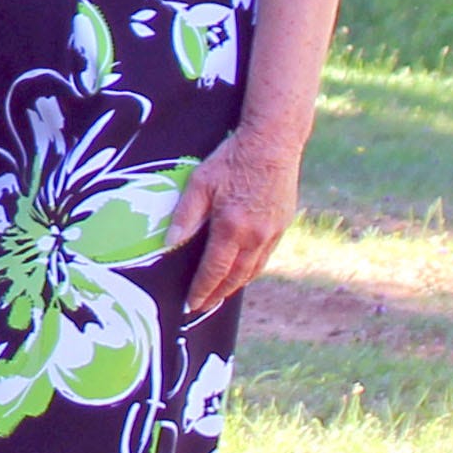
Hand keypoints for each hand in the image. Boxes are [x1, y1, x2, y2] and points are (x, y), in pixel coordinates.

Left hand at [168, 126, 298, 317]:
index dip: (202, 290)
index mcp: (232, 227)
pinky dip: (251, 269)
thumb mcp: (200, 183)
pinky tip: (242, 271)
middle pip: (235, 277)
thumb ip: (185, 216)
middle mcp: (255, 236)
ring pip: (253, 270)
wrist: (273, 144)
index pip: (214, 270)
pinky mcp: (282, 225)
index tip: (190, 305)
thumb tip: (170, 243)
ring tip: (221, 295)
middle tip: (203, 307)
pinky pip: (265, 257)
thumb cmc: (232, 160)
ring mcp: (272, 233)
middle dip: (218, 295)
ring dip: (235, 286)